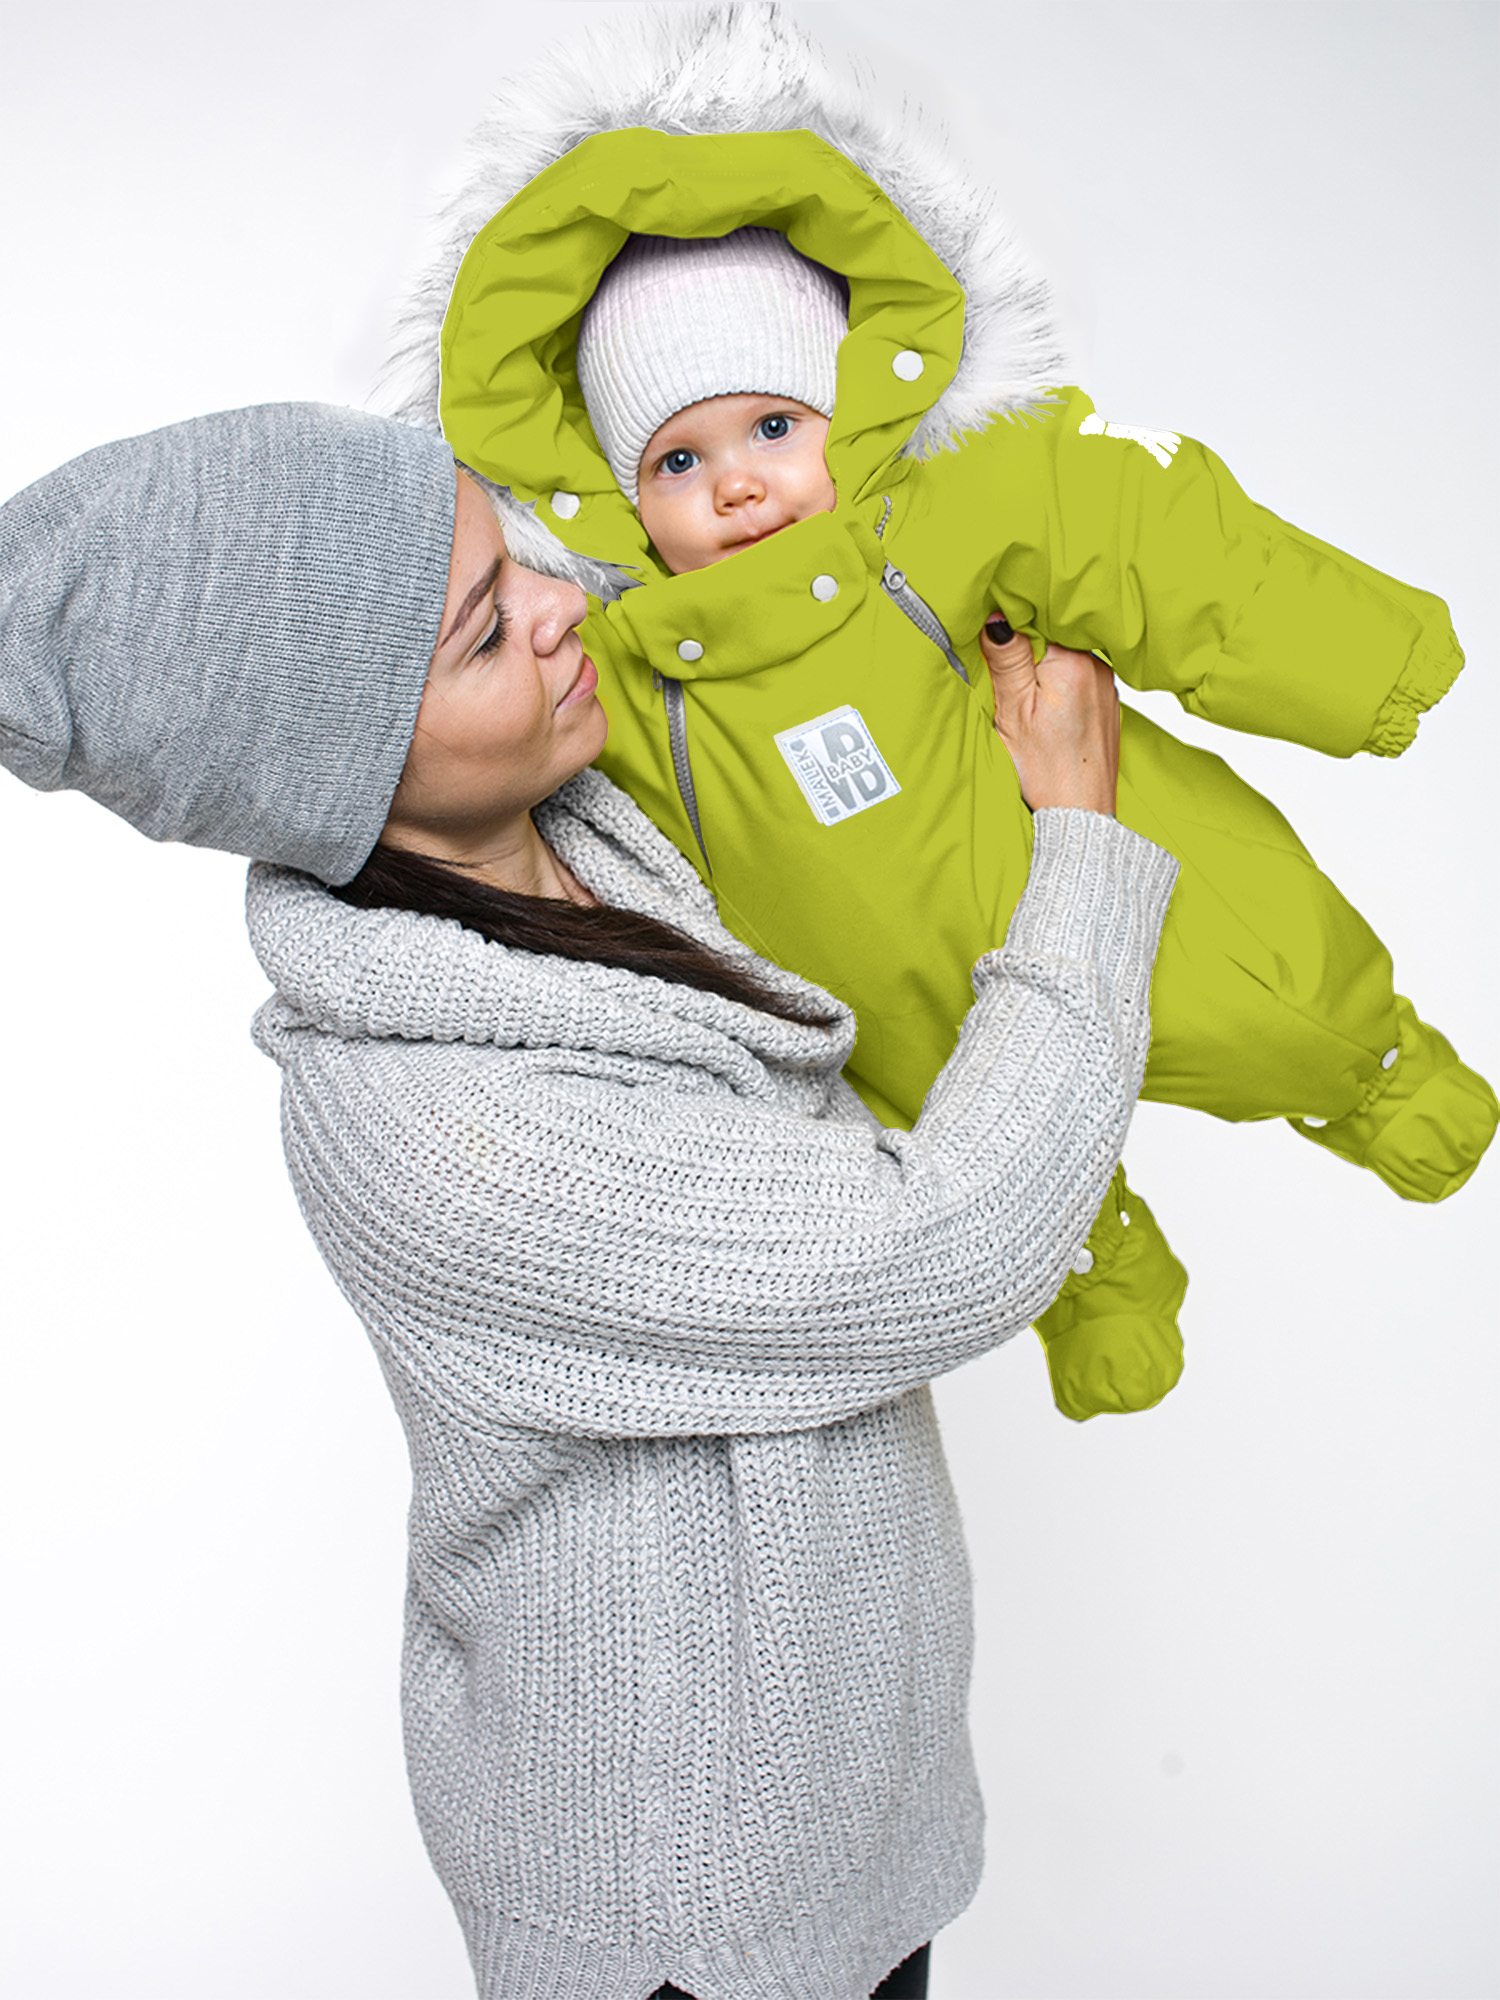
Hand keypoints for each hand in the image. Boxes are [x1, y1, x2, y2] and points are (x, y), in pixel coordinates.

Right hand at [981, 614, 1119, 815]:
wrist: (1080, 812)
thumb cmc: (1046, 769)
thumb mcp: (1013, 713)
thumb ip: (1007, 661)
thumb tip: (998, 617)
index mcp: (1072, 664)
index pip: (1035, 623)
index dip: (1012, 635)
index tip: (998, 656)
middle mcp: (1097, 666)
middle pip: (1052, 639)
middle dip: (1027, 654)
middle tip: (1011, 686)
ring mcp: (1106, 684)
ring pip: (1065, 658)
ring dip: (1044, 670)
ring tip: (1031, 703)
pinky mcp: (1108, 702)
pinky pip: (1079, 677)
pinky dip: (1060, 685)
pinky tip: (1050, 711)